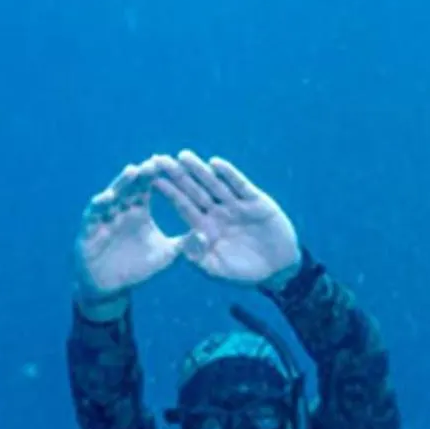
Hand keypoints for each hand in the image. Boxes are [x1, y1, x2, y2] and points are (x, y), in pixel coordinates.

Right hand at [75, 160, 181, 306]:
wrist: (110, 287)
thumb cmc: (138, 267)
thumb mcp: (166, 255)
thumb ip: (185, 243)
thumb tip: (209, 233)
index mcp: (139, 210)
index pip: (149, 187)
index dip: (159, 176)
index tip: (173, 164)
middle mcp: (120, 209)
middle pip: (131, 186)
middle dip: (142, 174)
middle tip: (154, 161)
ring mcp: (103, 218)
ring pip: (112, 195)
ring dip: (122, 183)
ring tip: (133, 171)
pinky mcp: (89, 230)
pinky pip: (93, 216)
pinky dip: (99, 206)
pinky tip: (106, 198)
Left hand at [149, 150, 301, 286]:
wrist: (278, 270)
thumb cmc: (245, 273)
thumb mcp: (218, 271)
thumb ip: (199, 258)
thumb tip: (185, 241)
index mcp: (206, 228)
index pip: (183, 206)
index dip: (169, 193)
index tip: (152, 180)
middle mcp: (218, 213)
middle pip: (194, 190)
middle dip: (178, 175)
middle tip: (159, 159)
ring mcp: (237, 205)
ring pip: (214, 184)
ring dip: (199, 170)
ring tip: (182, 155)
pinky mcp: (256, 202)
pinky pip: (240, 186)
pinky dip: (229, 175)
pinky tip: (215, 164)